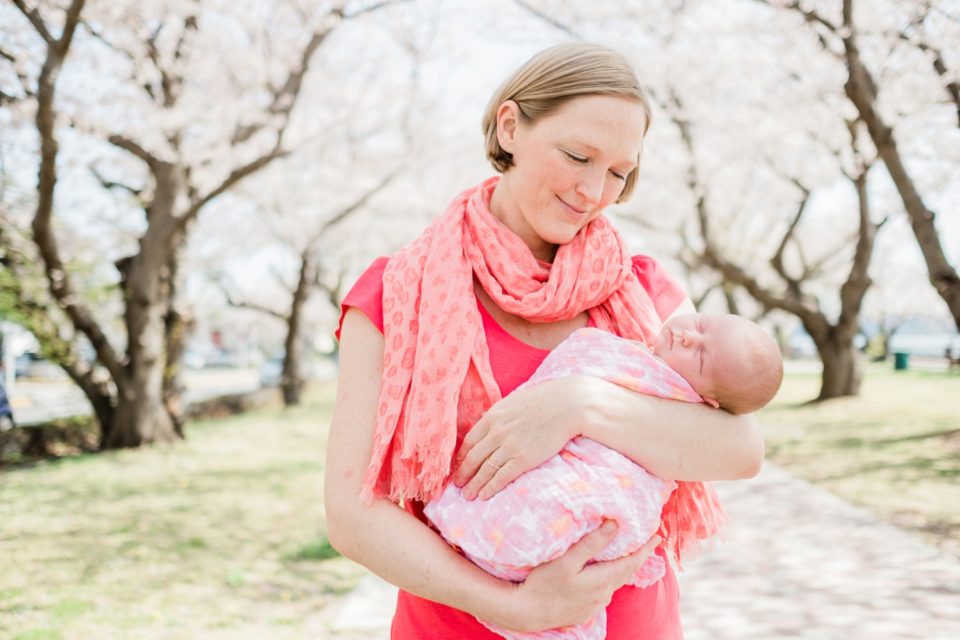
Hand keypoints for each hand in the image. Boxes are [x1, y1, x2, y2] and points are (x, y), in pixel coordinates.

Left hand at [453, 375, 589, 499]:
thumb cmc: (543, 401)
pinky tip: (484, 495)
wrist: (567, 405)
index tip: (458, 466)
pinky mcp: (523, 459)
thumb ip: (497, 414)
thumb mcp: (513, 402)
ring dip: (474, 485)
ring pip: (484, 470)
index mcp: (492, 416)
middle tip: (458, 485)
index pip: (469, 441)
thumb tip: (485, 422)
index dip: (461, 457)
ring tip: (467, 495)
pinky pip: (501, 477)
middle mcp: (497, 432)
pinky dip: (490, 488)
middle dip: (463, 474)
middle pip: (473, 458)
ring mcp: (509, 446)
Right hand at [491, 523, 661, 632]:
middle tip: (647, 543)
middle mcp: (602, 595)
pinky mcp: (584, 611)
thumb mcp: (566, 560)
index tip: (656, 536)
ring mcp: (593, 605)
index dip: (644, 549)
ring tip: (627, 556)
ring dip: (622, 569)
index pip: (631, 562)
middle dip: (637, 557)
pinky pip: (603, 593)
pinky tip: (604, 576)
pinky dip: (609, 580)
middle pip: (625, 573)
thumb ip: (591, 543)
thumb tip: (614, 525)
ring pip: (614, 584)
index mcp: (601, 580)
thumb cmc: (543, 584)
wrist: (526, 613)